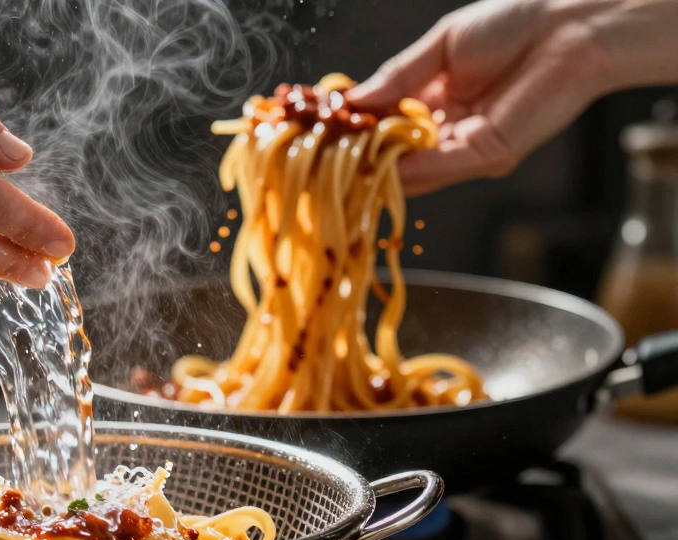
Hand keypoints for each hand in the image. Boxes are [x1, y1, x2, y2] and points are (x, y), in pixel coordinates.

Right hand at [349, 0, 677, 195]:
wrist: (569, 28)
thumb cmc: (514, 24)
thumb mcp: (437, 47)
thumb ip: (395, 77)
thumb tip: (350, 101)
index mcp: (433, 102)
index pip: (382, 124)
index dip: (351, 130)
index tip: (317, 131)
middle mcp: (447, 130)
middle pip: (392, 153)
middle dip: (355, 157)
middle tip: (315, 160)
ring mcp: (466, 147)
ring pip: (410, 169)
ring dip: (373, 169)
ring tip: (334, 166)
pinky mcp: (486, 155)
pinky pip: (438, 168)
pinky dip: (405, 170)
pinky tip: (375, 166)